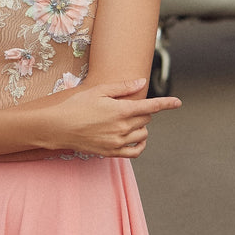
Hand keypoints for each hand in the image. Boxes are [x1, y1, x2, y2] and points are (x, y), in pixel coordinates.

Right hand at [54, 78, 180, 157]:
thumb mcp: (98, 91)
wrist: (57, 127)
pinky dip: (139, 145)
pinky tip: (135, 138)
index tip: (178, 102)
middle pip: (146, 120)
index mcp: (120, 110)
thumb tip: (141, 83)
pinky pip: (134, 152)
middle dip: (143, 112)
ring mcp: (117, 142)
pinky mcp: (111, 152)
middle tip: (129, 106)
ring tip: (128, 121)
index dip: (166, 103)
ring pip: (142, 135)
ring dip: (141, 127)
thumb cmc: (75, 105)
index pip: (151, 107)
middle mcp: (122, 127)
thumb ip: (122, 88)